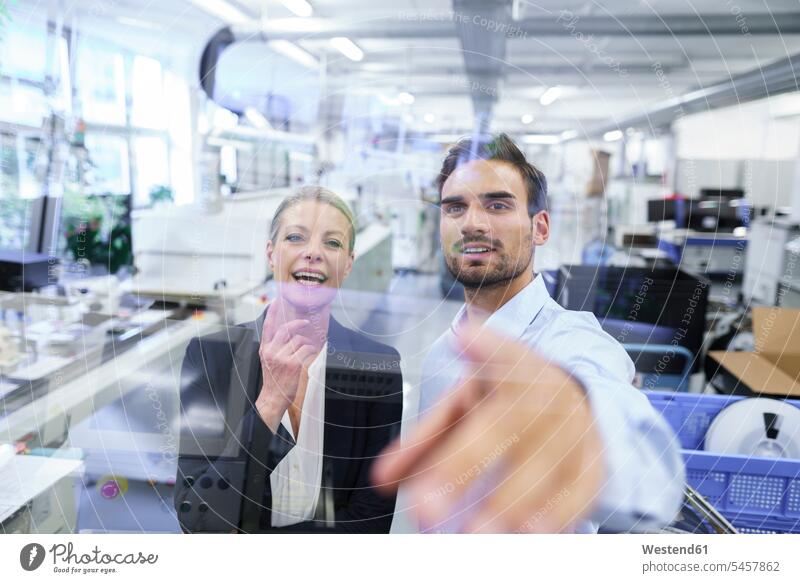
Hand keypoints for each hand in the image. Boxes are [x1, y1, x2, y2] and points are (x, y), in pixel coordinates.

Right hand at [254, 301, 318, 432]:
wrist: (272, 398)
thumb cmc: (273, 380)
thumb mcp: (268, 361)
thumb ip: (274, 347)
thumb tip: (288, 334)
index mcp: (265, 349)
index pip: (267, 326)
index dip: (273, 312)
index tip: (277, 300)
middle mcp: (271, 351)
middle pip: (286, 329)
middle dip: (298, 324)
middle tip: (305, 323)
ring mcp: (281, 357)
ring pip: (299, 340)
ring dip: (306, 344)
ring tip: (307, 350)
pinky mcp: (292, 364)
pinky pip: (306, 350)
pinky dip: (311, 351)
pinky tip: (309, 355)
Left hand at [372, 323, 604, 532]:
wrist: (572, 399)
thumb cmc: (508, 405)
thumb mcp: (464, 407)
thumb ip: (423, 441)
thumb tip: (382, 479)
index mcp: (512, 368)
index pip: (501, 351)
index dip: (485, 346)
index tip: (464, 337)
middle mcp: (546, 393)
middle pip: (507, 423)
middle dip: (463, 465)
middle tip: (426, 508)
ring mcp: (575, 427)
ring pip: (546, 465)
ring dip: (508, 504)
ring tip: (473, 535)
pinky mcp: (594, 462)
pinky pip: (579, 492)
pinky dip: (554, 518)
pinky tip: (527, 538)